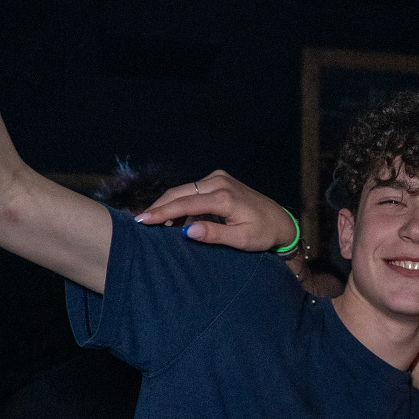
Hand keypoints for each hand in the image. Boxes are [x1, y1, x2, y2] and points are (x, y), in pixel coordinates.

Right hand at [134, 169, 296, 251]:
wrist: (280, 220)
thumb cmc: (262, 234)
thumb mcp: (242, 240)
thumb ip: (215, 234)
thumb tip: (187, 231)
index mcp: (224, 197)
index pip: (185, 203)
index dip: (161, 212)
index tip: (142, 221)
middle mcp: (219, 182)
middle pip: (180, 192)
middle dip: (158, 206)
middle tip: (139, 222)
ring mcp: (218, 178)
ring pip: (184, 190)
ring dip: (168, 205)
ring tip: (153, 222)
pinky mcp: (218, 180)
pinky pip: (193, 191)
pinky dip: (181, 203)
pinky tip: (173, 218)